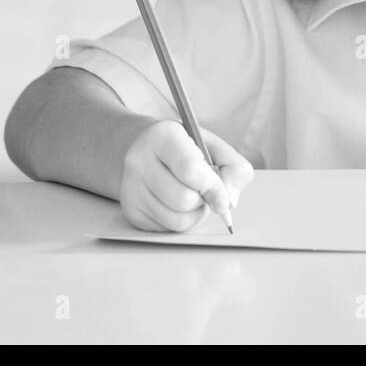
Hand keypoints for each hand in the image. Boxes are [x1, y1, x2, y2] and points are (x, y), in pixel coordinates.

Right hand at [119, 120, 254, 231]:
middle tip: (203, 188)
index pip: (190, 170)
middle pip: (184, 200)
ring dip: (194, 214)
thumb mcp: (215, 146)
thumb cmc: (187, 149)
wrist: (148, 150)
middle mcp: (139, 160)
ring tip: (192, 195)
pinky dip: (181, 221)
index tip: (224, 197)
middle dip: (203, 200)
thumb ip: (234, 168)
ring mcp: (131, 187)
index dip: (214, 188)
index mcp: (163, 136)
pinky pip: (166, 230)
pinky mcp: (131, 210)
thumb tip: (228, 203)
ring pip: (176, 221)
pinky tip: (177, 204)